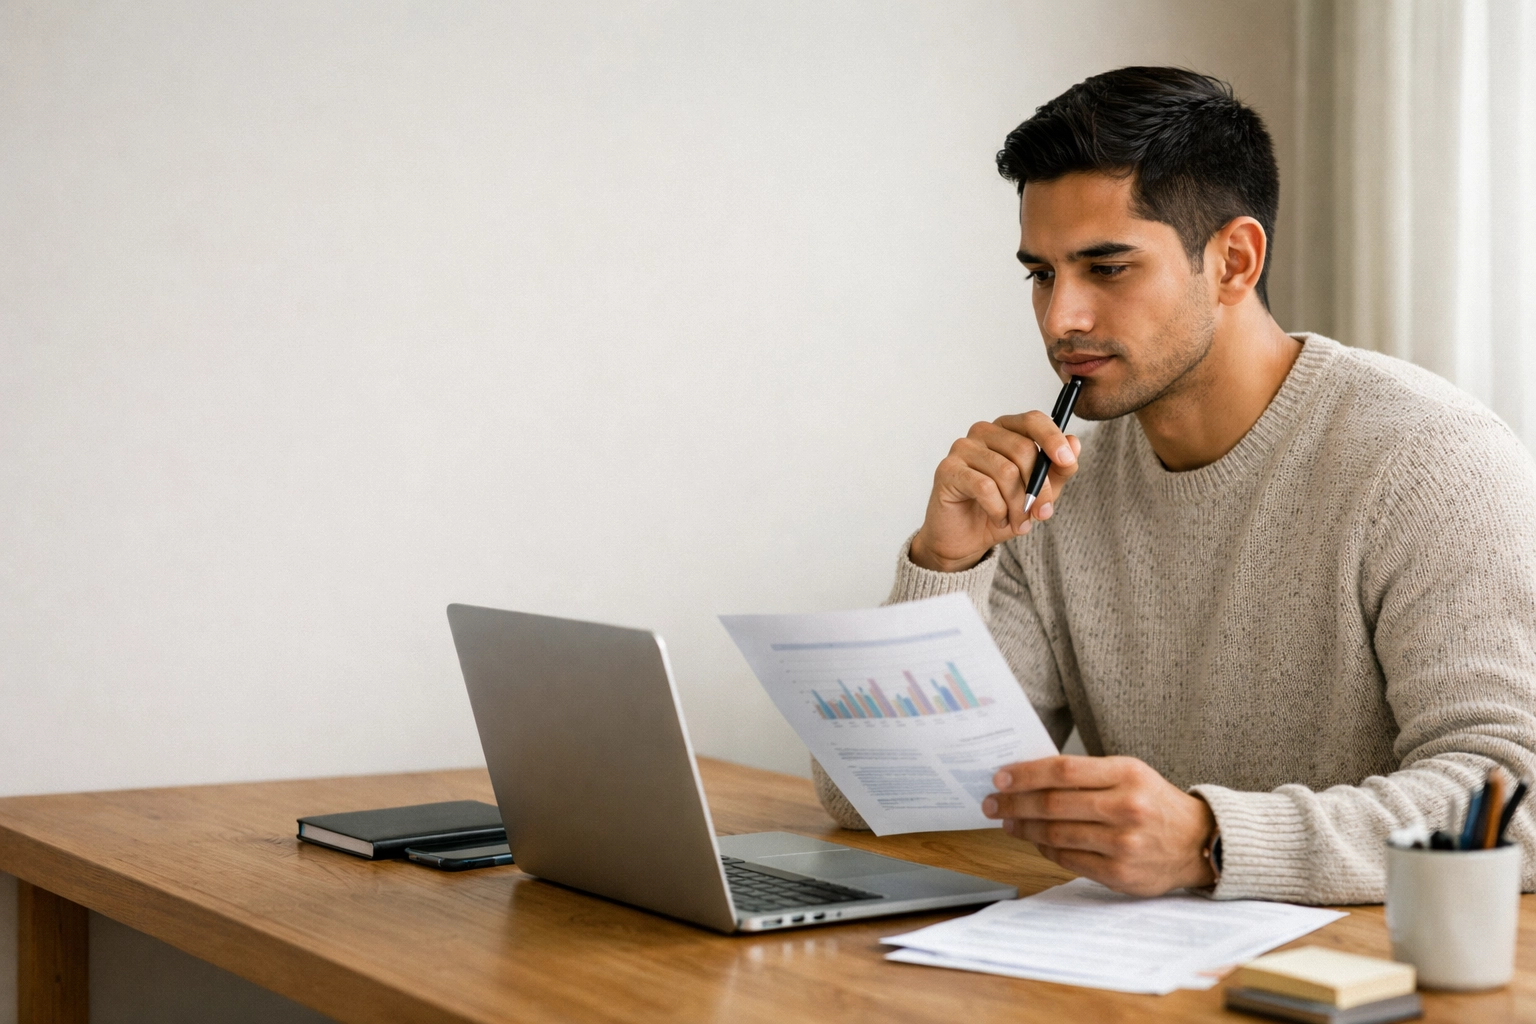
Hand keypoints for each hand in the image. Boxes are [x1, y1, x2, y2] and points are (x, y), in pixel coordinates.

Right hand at [909, 412, 1080, 572]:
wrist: (965, 538)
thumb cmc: (1001, 510)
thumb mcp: (1039, 493)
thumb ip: (1058, 470)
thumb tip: (1075, 443)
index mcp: (1007, 430)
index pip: (1033, 420)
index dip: (1053, 439)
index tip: (1066, 462)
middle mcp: (983, 432)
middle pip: (1023, 449)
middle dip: (1039, 488)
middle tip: (1041, 514)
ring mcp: (962, 448)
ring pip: (1006, 472)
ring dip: (1018, 505)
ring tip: (1018, 523)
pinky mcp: (947, 469)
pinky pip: (984, 487)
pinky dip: (998, 509)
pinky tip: (999, 519)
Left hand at [981, 755, 1216, 895]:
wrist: (1200, 842)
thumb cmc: (1154, 803)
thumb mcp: (1130, 774)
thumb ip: (1086, 775)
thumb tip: (1028, 777)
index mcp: (1127, 774)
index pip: (1062, 771)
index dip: (1025, 775)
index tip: (1000, 777)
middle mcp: (1127, 807)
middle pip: (1053, 804)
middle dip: (1014, 803)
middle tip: (992, 802)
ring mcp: (1124, 843)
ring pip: (1056, 834)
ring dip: (1024, 828)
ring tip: (1008, 822)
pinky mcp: (1121, 874)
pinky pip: (1069, 860)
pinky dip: (1046, 849)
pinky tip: (1035, 841)